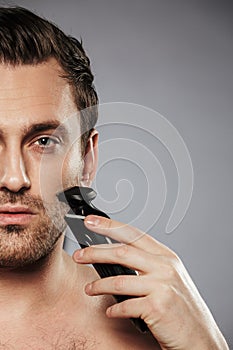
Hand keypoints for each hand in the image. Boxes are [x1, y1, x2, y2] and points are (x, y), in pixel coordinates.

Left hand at [73, 215, 228, 349]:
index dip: (109, 225)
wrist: (200, 337)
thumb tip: (114, 256)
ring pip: (119, 279)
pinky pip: (126, 306)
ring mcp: (162, 286)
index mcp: (166, 256)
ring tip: (89, 289)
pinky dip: (114, 309)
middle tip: (79, 255)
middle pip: (122, 252)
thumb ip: (147, 264)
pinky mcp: (158, 308)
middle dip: (95, 252)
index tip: (91, 221)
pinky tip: (110, 311)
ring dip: (99, 285)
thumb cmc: (181, 306)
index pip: (133, 234)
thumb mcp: (168, 277)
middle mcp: (165, 267)